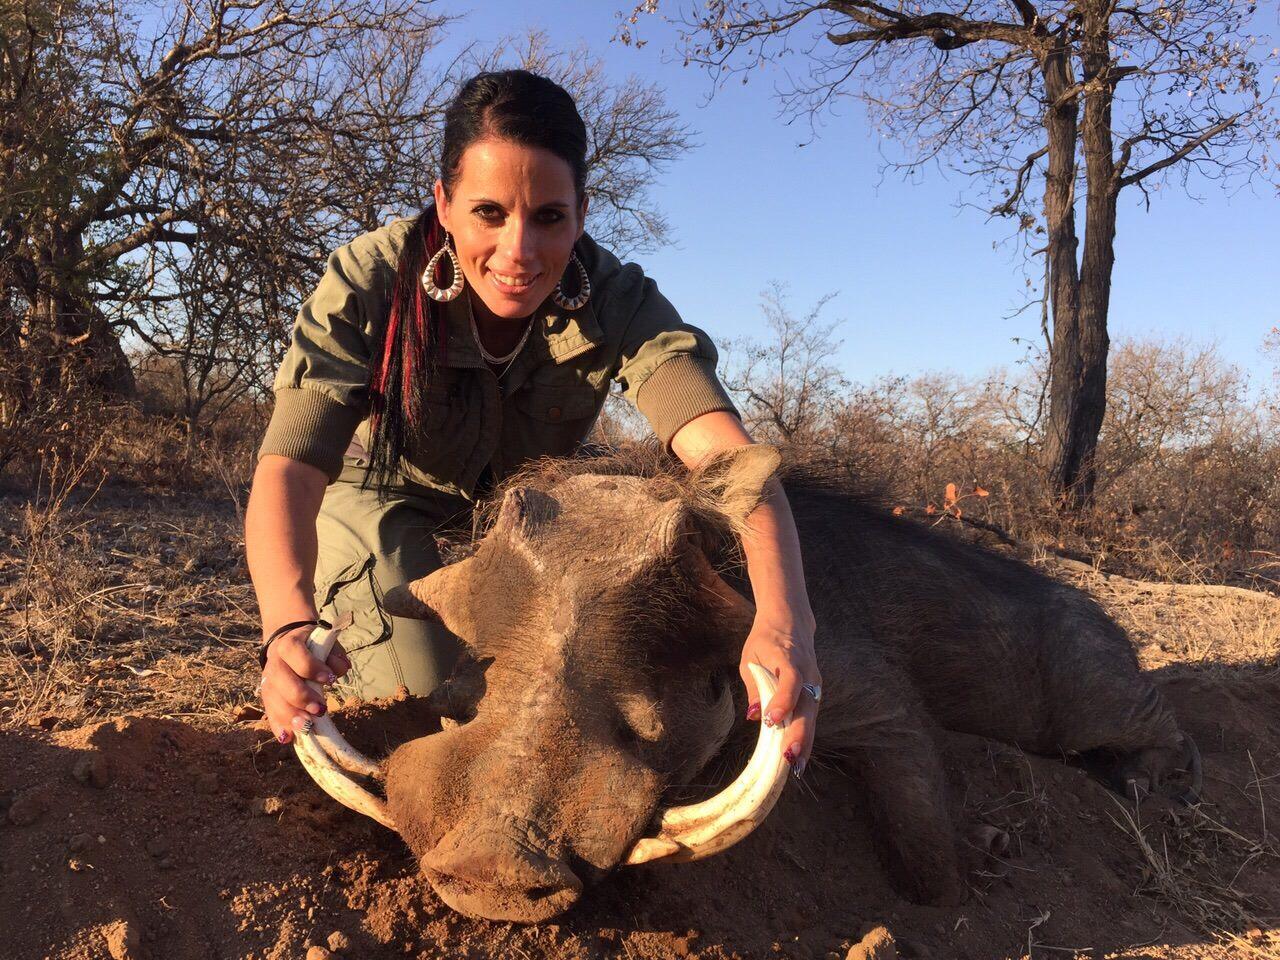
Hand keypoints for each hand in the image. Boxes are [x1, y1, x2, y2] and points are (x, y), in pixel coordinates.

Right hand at [259, 625, 349, 743]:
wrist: (290, 646)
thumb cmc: (314, 648)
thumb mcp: (326, 645)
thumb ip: (334, 656)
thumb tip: (339, 670)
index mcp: (288, 644)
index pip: (294, 653)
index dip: (311, 667)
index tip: (330, 680)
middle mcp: (273, 661)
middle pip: (280, 679)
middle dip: (301, 697)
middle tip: (320, 709)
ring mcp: (267, 679)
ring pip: (272, 698)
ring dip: (289, 715)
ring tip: (307, 727)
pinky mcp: (266, 696)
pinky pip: (269, 711)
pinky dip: (278, 725)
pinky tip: (286, 737)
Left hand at [739, 609, 820, 777]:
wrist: (791, 623)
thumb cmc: (766, 641)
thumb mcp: (752, 658)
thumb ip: (755, 686)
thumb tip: (754, 715)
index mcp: (789, 659)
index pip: (790, 680)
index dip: (783, 700)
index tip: (771, 720)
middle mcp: (807, 673)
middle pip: (806, 705)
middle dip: (799, 733)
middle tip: (789, 757)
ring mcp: (814, 684)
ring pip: (811, 716)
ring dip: (805, 741)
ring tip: (796, 767)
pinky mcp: (814, 693)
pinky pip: (810, 717)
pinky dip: (806, 737)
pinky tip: (798, 758)